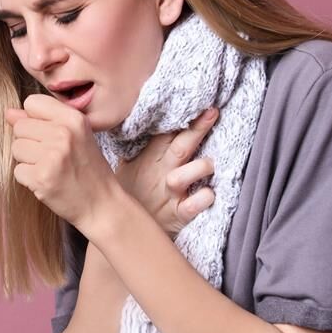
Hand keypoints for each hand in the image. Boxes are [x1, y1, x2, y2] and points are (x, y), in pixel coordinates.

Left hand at [4, 94, 119, 233]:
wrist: (102, 204)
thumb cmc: (87, 168)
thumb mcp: (74, 136)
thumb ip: (42, 120)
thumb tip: (8, 113)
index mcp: (74, 118)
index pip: (32, 102)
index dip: (34, 119)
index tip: (48, 134)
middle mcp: (64, 133)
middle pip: (19, 127)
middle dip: (30, 142)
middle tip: (52, 157)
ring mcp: (52, 156)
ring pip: (16, 148)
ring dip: (28, 161)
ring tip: (50, 168)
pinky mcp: (42, 177)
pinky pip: (18, 171)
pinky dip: (29, 179)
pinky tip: (48, 182)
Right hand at [114, 107, 218, 239]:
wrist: (120, 231)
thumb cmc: (129, 195)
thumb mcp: (125, 169)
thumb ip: (136, 147)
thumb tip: (144, 119)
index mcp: (146, 160)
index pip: (164, 134)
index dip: (178, 117)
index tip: (194, 100)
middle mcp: (159, 175)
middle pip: (179, 147)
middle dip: (196, 129)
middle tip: (212, 112)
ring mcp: (168, 195)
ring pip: (185, 176)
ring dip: (199, 167)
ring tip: (209, 163)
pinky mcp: (176, 216)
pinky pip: (191, 208)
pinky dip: (202, 200)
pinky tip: (209, 194)